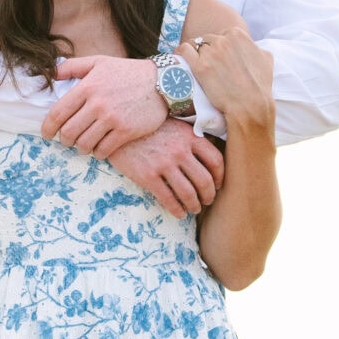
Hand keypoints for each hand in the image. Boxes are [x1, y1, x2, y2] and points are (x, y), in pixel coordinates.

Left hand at [41, 53, 167, 155]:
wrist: (163, 82)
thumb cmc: (128, 72)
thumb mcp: (99, 62)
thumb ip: (72, 66)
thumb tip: (51, 74)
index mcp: (87, 87)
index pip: (58, 113)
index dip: (48, 128)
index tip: (47, 134)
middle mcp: (97, 104)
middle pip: (68, 132)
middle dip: (64, 139)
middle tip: (67, 140)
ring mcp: (112, 119)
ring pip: (84, 144)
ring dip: (80, 147)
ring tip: (83, 144)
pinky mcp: (126, 131)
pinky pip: (103, 150)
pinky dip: (97, 152)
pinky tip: (99, 148)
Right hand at [107, 121, 226, 217]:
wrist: (118, 130)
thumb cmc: (148, 129)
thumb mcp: (173, 126)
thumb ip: (191, 138)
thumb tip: (208, 158)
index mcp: (190, 136)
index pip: (215, 160)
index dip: (220, 177)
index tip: (218, 185)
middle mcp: (180, 150)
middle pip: (205, 180)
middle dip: (209, 195)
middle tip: (207, 201)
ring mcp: (164, 164)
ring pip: (189, 193)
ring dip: (194, 205)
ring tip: (193, 209)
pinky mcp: (148, 176)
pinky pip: (168, 199)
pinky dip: (177, 210)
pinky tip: (178, 213)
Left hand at [179, 23, 273, 134]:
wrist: (250, 106)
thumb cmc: (259, 86)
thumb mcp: (266, 59)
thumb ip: (256, 48)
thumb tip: (254, 47)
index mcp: (237, 34)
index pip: (221, 35)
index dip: (219, 48)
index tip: (219, 59)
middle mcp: (223, 40)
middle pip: (207, 40)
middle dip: (207, 51)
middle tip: (209, 66)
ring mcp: (210, 53)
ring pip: (195, 46)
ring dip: (195, 55)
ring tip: (197, 68)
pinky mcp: (199, 67)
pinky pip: (183, 51)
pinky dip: (180, 54)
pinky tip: (181, 60)